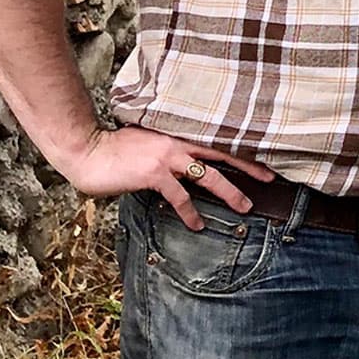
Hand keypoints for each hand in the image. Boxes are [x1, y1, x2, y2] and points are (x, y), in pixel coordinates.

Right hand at [54, 126, 275, 230]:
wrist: (88, 150)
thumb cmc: (114, 148)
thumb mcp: (146, 140)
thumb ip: (166, 147)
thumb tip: (182, 160)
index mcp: (177, 133)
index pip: (215, 139)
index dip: (240, 148)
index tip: (260, 155)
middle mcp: (177, 142)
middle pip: (222, 153)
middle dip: (248, 166)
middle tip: (270, 178)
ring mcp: (167, 157)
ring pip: (208, 175)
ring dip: (229, 192)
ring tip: (245, 207)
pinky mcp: (154, 174)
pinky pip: (179, 196)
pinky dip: (190, 212)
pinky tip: (197, 224)